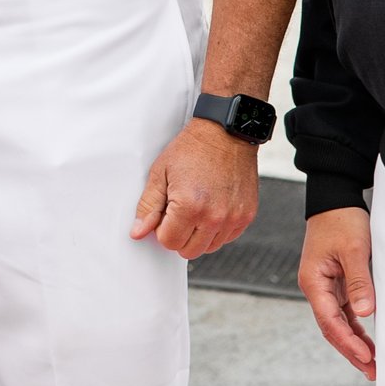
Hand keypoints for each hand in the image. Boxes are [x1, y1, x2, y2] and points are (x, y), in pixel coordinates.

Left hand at [131, 117, 259, 259]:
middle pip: (189, 251)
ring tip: (196, 207)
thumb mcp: (160, 173)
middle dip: (178, 235)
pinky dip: (216, 230)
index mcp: (189, 207)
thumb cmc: (192, 149)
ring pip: (209, 247)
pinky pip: (227, 238)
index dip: (161, 229)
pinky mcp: (246, 216)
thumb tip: (138, 232)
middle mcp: (214, 217)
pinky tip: (211, 208)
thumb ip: (148, 206)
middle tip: (178, 211)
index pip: (168, 242)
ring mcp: (233, 218)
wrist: (225, 134)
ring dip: (198, 234)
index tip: (164, 213)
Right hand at [299, 207, 377, 378]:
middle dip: (350, 351)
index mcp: (313, 281)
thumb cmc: (341, 220)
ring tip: (372, 364)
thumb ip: (359, 282)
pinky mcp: (336, 284)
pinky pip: (344, 313)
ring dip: (353, 343)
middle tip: (372, 371)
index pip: (329, 320)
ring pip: (338, 323)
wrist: (335, 198)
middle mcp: (316, 288)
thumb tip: (365, 315)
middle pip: (331, 328)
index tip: (366, 357)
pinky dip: (355, 329)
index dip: (348, 341)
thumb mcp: (353, 250)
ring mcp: (325, 287)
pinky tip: (368, 342)